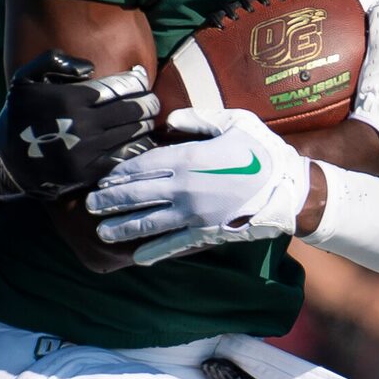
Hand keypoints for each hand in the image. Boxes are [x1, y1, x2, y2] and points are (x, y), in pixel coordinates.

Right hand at [0, 51, 159, 201]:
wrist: (5, 159)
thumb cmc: (18, 114)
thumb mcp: (25, 78)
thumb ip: (54, 62)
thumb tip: (90, 67)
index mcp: (69, 98)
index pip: (116, 87)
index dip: (135, 82)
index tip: (143, 79)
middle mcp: (81, 123)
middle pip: (128, 110)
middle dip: (146, 104)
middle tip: (154, 102)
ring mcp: (86, 150)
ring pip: (128, 134)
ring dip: (144, 126)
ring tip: (150, 119)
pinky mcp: (88, 171)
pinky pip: (121, 157)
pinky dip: (136, 148)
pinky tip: (144, 142)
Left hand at [85, 108, 313, 264]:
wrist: (289, 188)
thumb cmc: (262, 151)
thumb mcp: (233, 122)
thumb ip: (198, 120)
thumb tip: (169, 120)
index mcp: (188, 159)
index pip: (142, 166)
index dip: (119, 173)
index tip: (102, 178)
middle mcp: (184, 189)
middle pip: (137, 195)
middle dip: (110, 201)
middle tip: (90, 206)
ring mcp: (193, 215)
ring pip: (148, 223)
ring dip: (122, 228)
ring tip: (103, 232)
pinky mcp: (205, 234)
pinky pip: (174, 245)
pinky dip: (154, 252)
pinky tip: (137, 258)